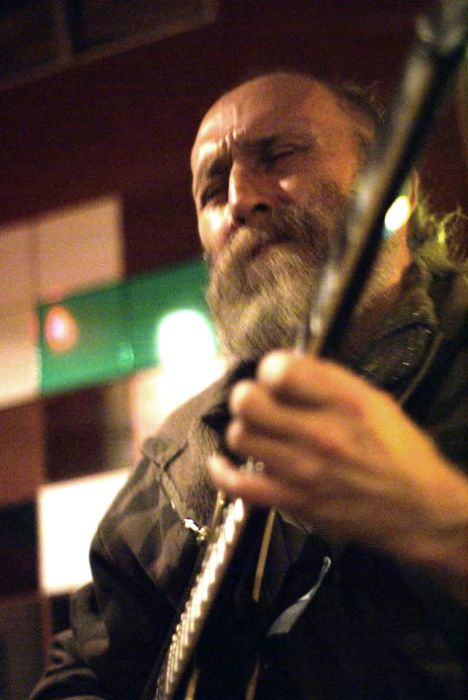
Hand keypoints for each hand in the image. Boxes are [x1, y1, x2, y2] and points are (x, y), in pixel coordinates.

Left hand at [209, 350, 467, 582]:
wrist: (418, 511)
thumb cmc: (399, 451)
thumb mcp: (374, 400)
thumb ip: (329, 381)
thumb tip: (284, 366)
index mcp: (345, 402)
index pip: (280, 370)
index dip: (271, 368)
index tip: (276, 376)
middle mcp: (321, 433)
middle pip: (248, 401)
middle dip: (248, 395)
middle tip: (260, 401)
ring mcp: (304, 470)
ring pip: (240, 436)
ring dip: (243, 429)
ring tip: (257, 431)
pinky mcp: (293, 502)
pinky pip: (238, 485)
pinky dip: (222, 470)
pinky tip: (223, 461)